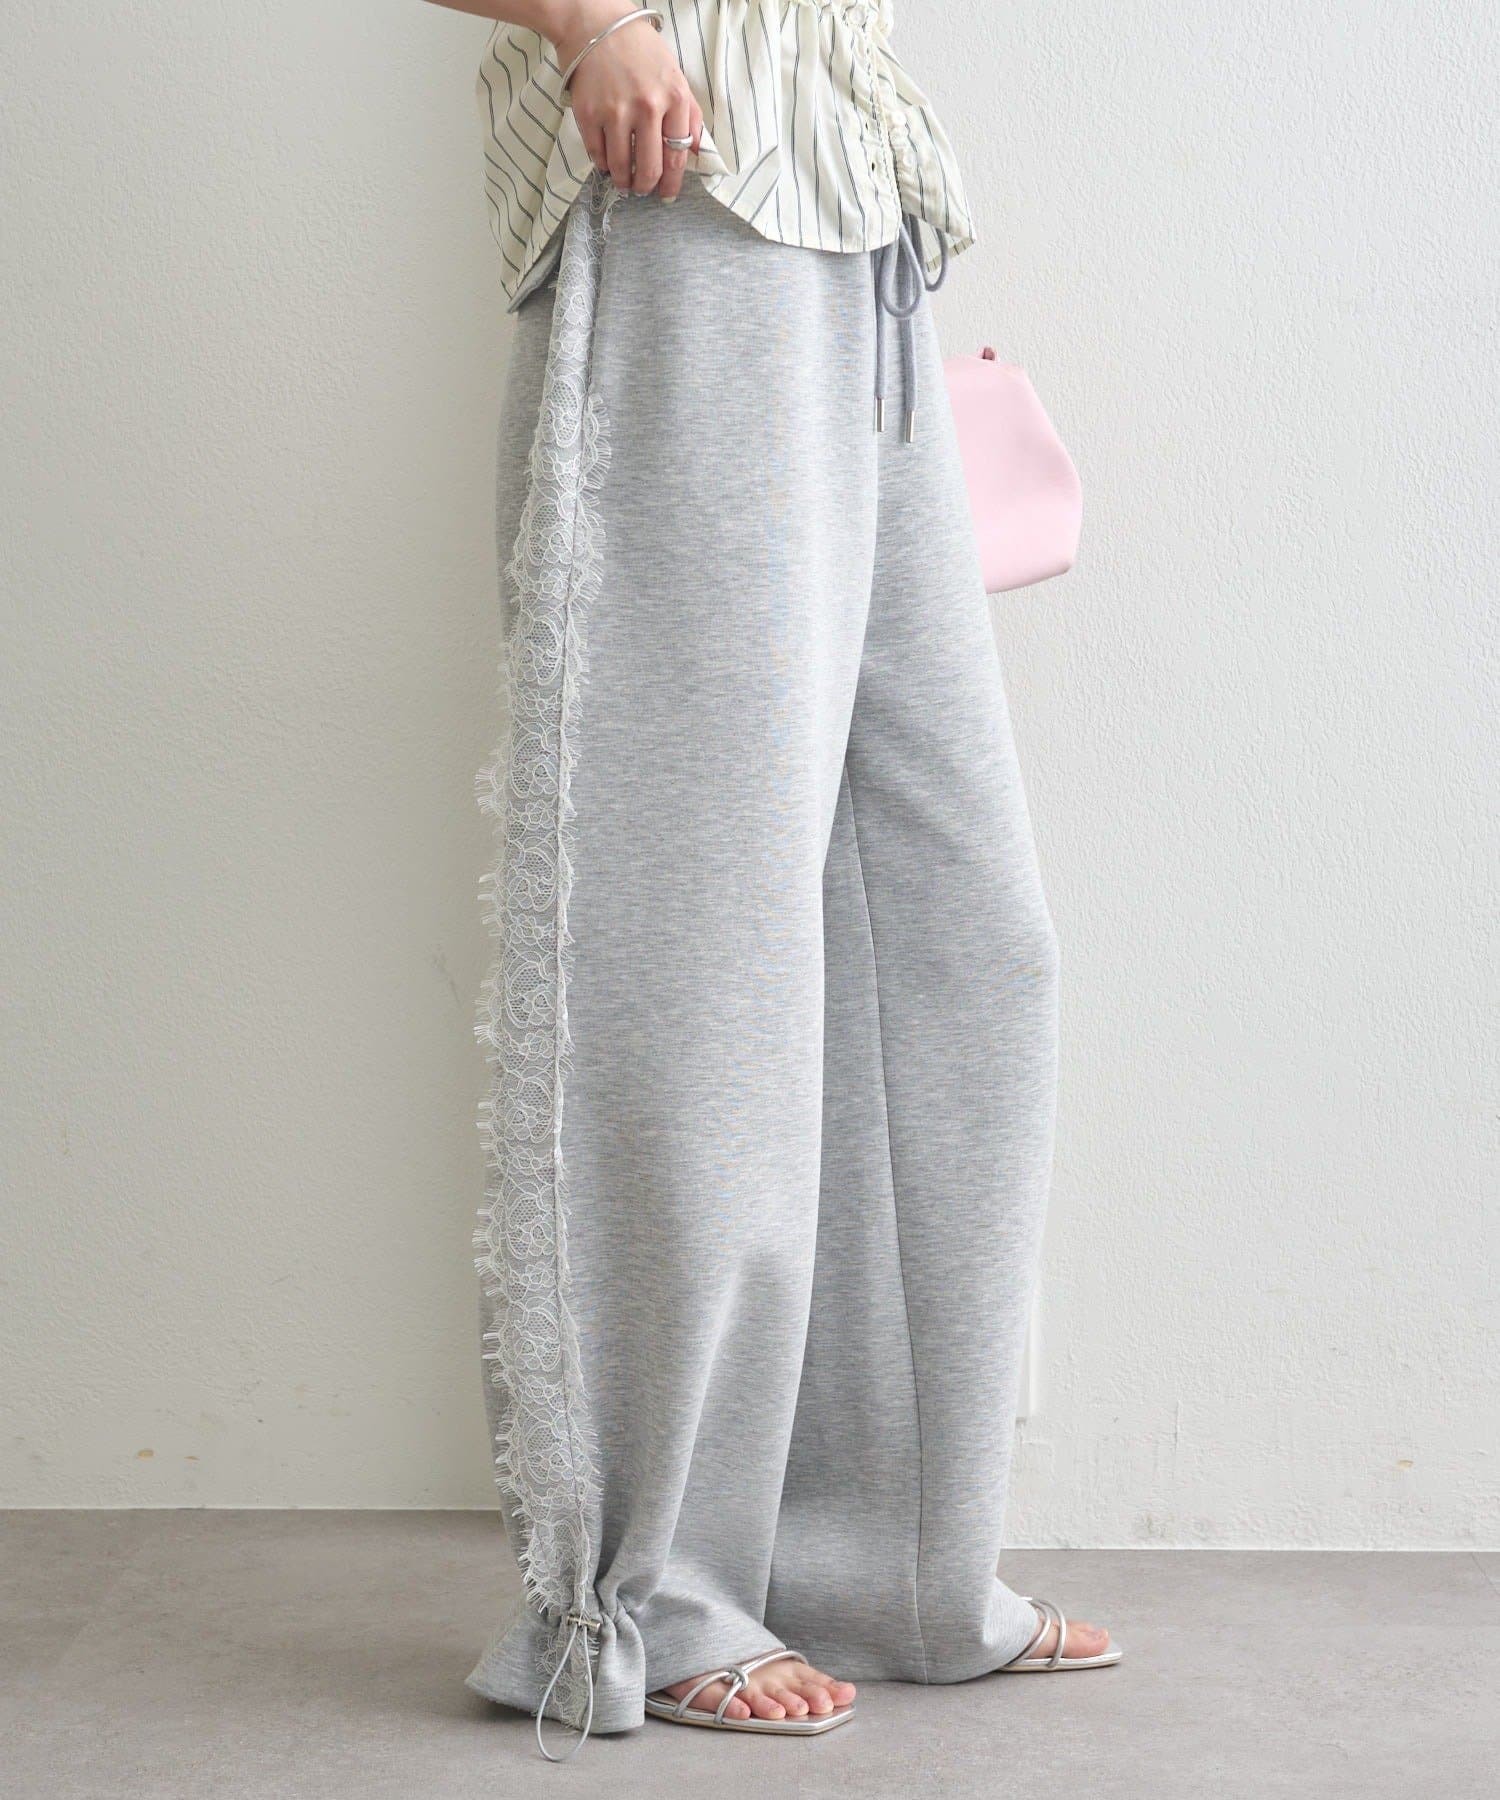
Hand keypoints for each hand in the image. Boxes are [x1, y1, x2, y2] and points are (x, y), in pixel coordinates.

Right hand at [550, 1, 702, 197]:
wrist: (596, 25)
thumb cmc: (640, 52)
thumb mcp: (675, 76)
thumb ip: (688, 115)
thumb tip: (693, 152)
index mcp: (674, 97)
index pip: (677, 156)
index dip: (672, 183)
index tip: (666, 193)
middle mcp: (647, 107)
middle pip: (650, 168)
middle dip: (647, 187)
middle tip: (643, 189)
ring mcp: (616, 112)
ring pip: (622, 168)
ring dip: (624, 182)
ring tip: (625, 182)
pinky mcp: (589, 115)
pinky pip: (598, 156)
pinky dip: (604, 165)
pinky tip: (608, 162)